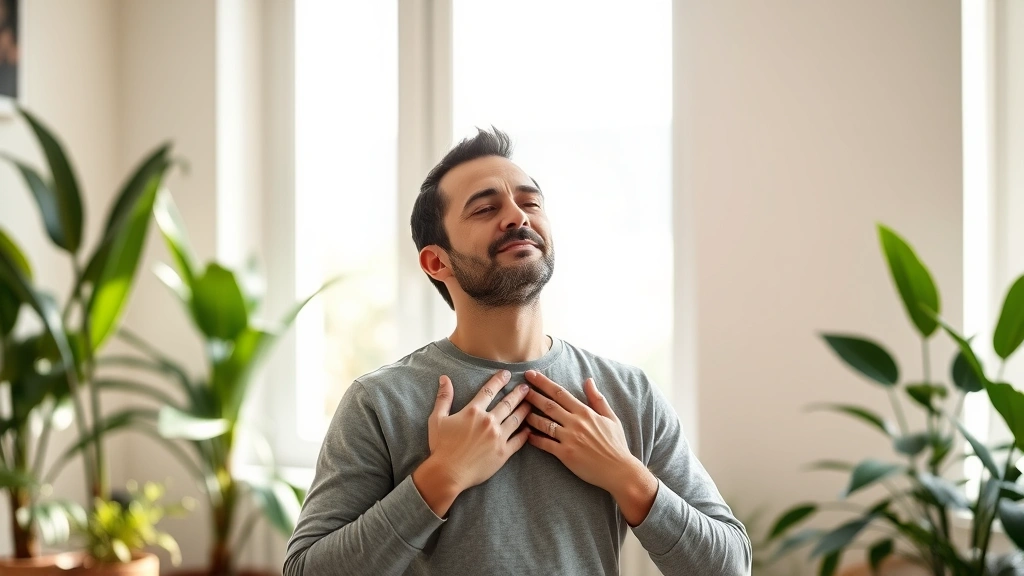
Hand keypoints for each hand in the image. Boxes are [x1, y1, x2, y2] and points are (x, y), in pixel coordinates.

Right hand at [413, 370, 531, 515]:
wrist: (448, 473)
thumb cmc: (441, 446)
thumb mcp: (437, 419)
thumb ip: (444, 398)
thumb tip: (444, 378)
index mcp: (473, 411)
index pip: (489, 390)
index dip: (499, 380)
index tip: (507, 374)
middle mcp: (488, 421)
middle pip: (508, 403)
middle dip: (518, 393)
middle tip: (527, 387)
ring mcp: (498, 437)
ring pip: (516, 419)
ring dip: (524, 409)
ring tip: (531, 404)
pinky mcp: (503, 452)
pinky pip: (519, 440)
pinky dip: (526, 433)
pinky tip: (530, 429)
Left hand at [524, 370, 656, 525]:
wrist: (619, 470)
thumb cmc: (616, 444)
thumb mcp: (611, 417)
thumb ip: (597, 399)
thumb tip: (588, 380)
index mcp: (585, 412)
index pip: (560, 393)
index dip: (543, 383)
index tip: (531, 374)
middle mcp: (575, 423)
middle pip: (549, 405)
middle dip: (532, 395)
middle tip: (518, 388)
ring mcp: (570, 439)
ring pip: (544, 424)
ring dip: (530, 416)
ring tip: (518, 410)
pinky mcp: (566, 454)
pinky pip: (546, 444)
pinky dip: (534, 439)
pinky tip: (525, 434)